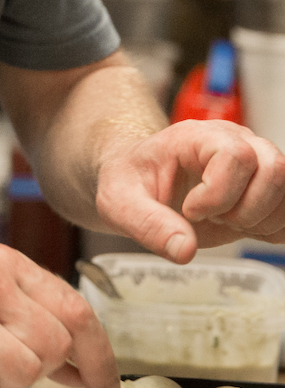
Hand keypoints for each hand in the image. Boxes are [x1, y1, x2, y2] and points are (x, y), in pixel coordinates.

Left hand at [96, 119, 284, 262]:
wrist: (140, 183)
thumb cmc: (130, 183)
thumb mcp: (119, 202)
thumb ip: (147, 224)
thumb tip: (185, 250)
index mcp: (196, 137)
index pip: (236, 156)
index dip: (219, 193)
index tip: (190, 211)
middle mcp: (234, 142)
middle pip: (275, 168)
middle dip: (247, 208)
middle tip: (214, 218)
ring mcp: (255, 162)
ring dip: (261, 220)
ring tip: (224, 221)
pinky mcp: (266, 187)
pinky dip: (272, 230)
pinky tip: (240, 228)